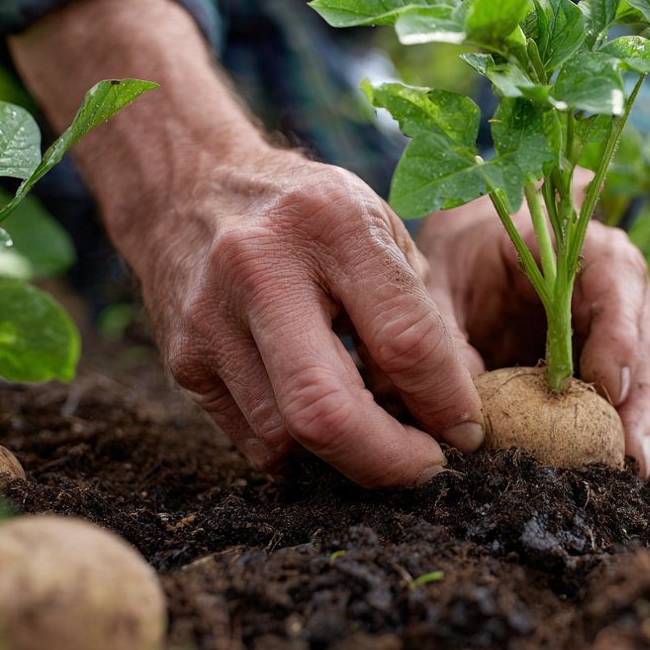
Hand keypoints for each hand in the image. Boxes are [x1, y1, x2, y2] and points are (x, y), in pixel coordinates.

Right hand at [119, 148, 485, 486]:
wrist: (187, 184)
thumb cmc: (308, 214)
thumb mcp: (378, 231)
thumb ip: (423, 315)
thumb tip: (460, 414)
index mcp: (333, 224)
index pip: (404, 339)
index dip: (446, 400)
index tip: (466, 431)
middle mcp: (262, 268)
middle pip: (327, 410)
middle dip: (389, 460)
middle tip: (425, 465)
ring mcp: (212, 318)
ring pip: (289, 436)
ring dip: (347, 455)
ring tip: (377, 433)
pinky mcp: (183, 358)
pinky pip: (254, 440)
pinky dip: (302, 449)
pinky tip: (323, 421)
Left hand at [415, 195, 649, 476]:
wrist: (475, 253)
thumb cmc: (462, 261)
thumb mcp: (439, 284)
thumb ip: (446, 336)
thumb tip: (461, 416)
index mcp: (579, 245)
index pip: (616, 279)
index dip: (618, 333)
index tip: (607, 385)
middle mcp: (620, 283)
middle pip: (649, 339)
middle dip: (644, 399)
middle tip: (629, 453)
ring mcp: (630, 324)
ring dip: (647, 422)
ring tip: (631, 469)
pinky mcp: (622, 361)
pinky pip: (639, 396)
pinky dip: (632, 430)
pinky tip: (620, 467)